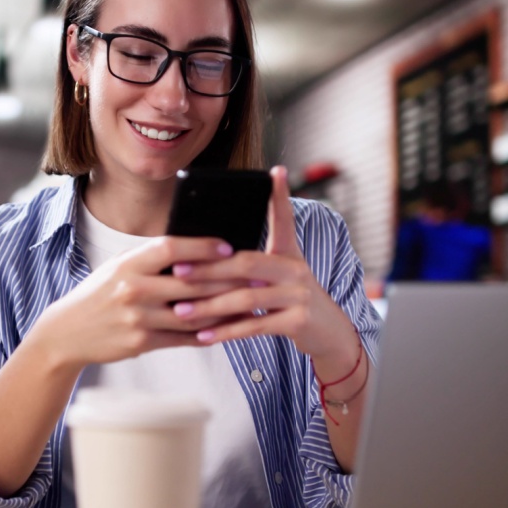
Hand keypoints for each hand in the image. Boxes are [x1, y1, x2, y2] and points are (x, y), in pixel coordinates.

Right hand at [29, 236, 248, 371]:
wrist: (67, 332)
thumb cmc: (99, 294)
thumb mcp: (118, 267)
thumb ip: (150, 259)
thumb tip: (194, 250)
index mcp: (128, 264)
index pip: (171, 248)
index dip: (202, 246)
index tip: (228, 247)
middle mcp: (133, 289)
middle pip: (189, 282)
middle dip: (226, 280)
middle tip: (253, 276)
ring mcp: (137, 318)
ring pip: (192, 313)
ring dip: (224, 310)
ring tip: (247, 304)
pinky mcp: (141, 342)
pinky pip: (182, 338)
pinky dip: (206, 334)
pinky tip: (224, 329)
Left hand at [168, 166, 358, 365]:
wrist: (330, 334)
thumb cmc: (293, 302)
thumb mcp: (281, 276)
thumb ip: (254, 265)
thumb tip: (214, 254)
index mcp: (289, 254)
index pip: (284, 219)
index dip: (280, 196)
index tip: (275, 172)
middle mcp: (296, 270)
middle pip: (246, 263)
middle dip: (208, 268)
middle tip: (177, 272)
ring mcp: (299, 296)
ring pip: (247, 297)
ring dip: (209, 307)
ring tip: (181, 311)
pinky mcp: (299, 321)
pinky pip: (255, 325)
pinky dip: (226, 332)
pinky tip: (203, 335)